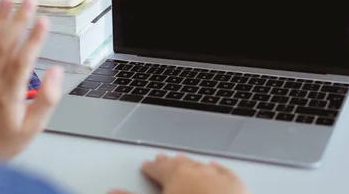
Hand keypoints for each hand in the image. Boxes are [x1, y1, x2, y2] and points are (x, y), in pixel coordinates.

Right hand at [109, 154, 248, 193]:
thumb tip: (112, 191)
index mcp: (174, 175)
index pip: (157, 168)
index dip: (150, 168)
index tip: (145, 166)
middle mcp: (195, 170)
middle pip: (177, 164)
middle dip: (168, 163)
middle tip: (161, 159)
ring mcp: (217, 176)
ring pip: (199, 166)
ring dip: (189, 164)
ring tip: (182, 160)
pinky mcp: (237, 185)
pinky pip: (223, 172)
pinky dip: (216, 168)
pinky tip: (213, 166)